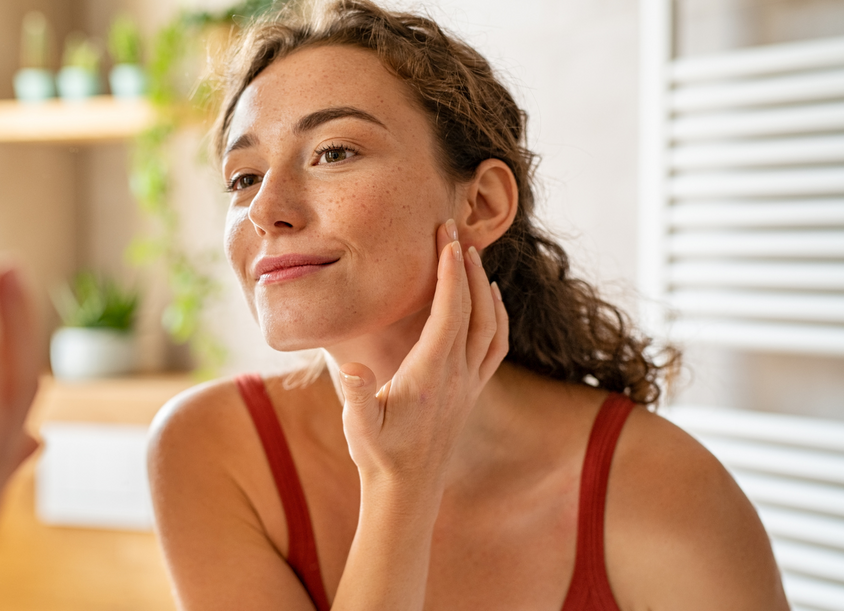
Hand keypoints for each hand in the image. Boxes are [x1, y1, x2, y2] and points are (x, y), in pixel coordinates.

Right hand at [338, 220, 508, 488]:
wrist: (407, 490)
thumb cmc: (379, 455)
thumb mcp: (359, 427)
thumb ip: (358, 396)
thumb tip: (353, 368)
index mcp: (432, 374)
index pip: (449, 311)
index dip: (449, 272)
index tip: (444, 237)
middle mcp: (459, 375)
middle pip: (474, 309)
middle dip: (466, 266)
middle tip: (453, 230)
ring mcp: (469, 383)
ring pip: (491, 325)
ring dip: (484, 287)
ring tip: (471, 256)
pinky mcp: (472, 391)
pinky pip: (496, 345)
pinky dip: (497, 315)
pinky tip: (490, 301)